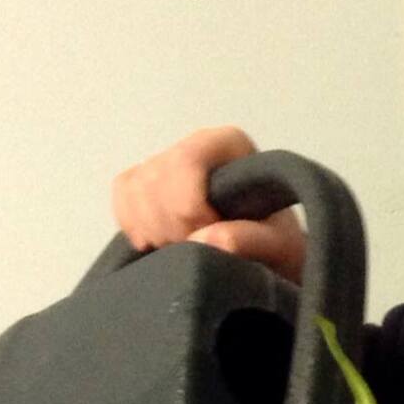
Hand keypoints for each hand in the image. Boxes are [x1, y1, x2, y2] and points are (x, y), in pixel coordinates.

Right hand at [111, 125, 307, 283]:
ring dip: (152, 229)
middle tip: (195, 249)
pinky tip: (156, 242)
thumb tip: (203, 238)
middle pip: (155, 177)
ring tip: (182, 248)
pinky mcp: (147, 184)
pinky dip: (132, 224)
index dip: (188, 206)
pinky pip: (122, 194)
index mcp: (229, 145)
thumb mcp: (281, 247)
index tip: (207, 234)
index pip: (185, 161)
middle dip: (170, 225)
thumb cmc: (278, 247)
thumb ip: (251, 239)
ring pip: (134, 187)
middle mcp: (195, 145)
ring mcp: (168, 163)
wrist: (268, 258)